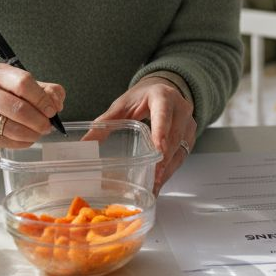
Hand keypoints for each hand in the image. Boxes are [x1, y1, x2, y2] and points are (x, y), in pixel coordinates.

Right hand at [0, 63, 64, 150]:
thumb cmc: (2, 97)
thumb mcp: (22, 86)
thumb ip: (46, 90)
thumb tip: (56, 104)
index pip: (23, 83)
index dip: (42, 99)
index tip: (52, 110)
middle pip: (20, 109)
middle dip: (40, 121)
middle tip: (47, 126)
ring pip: (14, 129)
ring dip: (33, 134)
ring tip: (38, 132)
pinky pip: (7, 142)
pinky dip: (23, 143)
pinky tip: (25, 138)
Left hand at [97, 77, 195, 192]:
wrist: (161, 90)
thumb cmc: (142, 97)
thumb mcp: (122, 106)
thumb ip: (105, 122)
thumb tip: (86, 141)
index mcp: (163, 97)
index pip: (164, 114)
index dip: (162, 132)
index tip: (159, 149)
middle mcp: (180, 109)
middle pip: (174, 136)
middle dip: (164, 159)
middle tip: (153, 177)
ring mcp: (188, 123)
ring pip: (180, 149)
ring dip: (167, 169)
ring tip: (154, 185)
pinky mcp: (189, 136)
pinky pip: (181, 155)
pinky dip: (170, 170)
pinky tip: (159, 182)